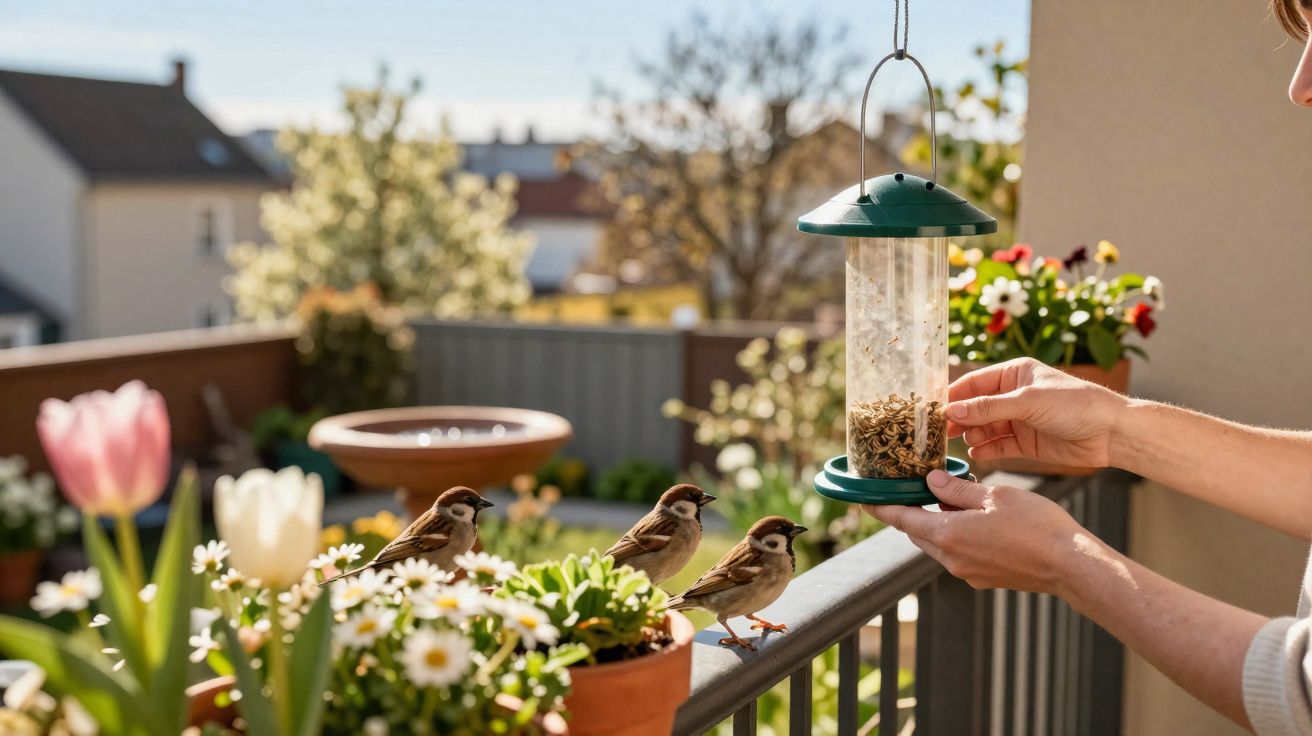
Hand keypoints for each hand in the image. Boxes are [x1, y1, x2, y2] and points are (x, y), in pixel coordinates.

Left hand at [864, 470, 1086, 593]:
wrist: (1071, 566)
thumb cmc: (1037, 525)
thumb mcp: (995, 496)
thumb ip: (958, 489)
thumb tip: (930, 482)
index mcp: (949, 535)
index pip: (902, 519)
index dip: (881, 509)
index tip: (864, 500)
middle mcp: (951, 559)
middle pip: (917, 532)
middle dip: (909, 512)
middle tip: (904, 491)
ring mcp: (967, 572)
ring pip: (937, 544)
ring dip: (934, 523)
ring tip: (943, 498)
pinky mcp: (982, 578)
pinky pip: (956, 553)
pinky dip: (953, 535)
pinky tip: (969, 519)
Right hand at [948, 358, 1129, 468]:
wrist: (1111, 433)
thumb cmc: (1075, 404)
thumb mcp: (1028, 401)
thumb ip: (988, 407)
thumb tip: (953, 411)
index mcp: (1014, 374)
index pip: (973, 383)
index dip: (954, 396)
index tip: (934, 411)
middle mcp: (1013, 396)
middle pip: (975, 407)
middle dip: (959, 419)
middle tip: (940, 433)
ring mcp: (1018, 420)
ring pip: (983, 428)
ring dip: (971, 436)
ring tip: (963, 444)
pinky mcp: (1025, 443)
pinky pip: (997, 446)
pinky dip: (986, 450)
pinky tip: (977, 455)